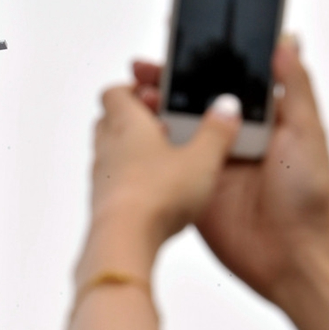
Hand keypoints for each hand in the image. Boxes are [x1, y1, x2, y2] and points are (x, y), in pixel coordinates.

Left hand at [87, 82, 241, 277]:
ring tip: (168, 160)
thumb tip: (226, 107)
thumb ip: (217, 131)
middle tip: (166, 125)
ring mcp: (102, 176)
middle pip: (111, 120)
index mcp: (125, 122)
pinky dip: (133, 180)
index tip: (157, 93)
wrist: (124, 240)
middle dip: (136, 120)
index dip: (134, 89)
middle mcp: (107, 145)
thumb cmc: (157, 194)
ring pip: (113, 152)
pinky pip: (116, 182)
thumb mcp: (202, 159)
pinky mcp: (104, 203)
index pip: (115, 92)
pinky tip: (159, 194)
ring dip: (134, 152)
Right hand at [133, 37, 328, 301]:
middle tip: (144, 68)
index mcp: (260, 118)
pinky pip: (166, 159)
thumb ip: (294, 86)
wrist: (293, 256)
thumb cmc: (309, 195)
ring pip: (174, 124)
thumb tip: (285, 40)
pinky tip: (133, 129)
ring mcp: (208, 161)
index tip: (179, 38)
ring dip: (152, 107)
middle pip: (193, 98)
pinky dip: (148, 143)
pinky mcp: (191, 185)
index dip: (202, 58)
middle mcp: (231, 136)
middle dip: (167, 80)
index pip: (226, 78)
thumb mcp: (307, 132)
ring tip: (134, 93)